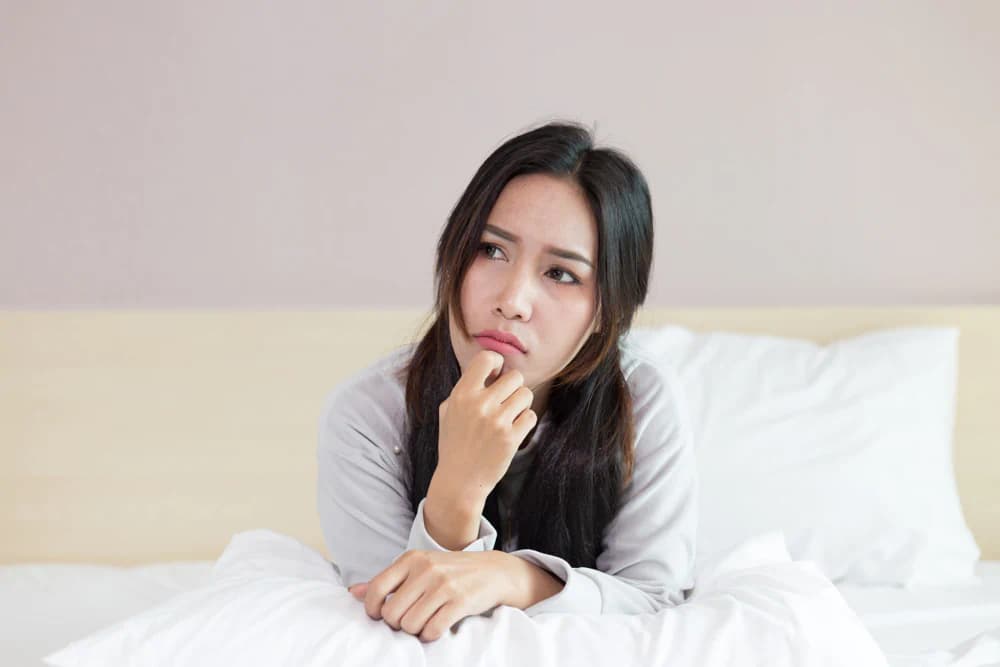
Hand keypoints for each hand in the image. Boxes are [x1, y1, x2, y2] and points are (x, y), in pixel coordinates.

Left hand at [348, 549, 513, 641]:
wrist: (492, 571)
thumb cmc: (449, 571)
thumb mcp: (417, 567)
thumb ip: (387, 580)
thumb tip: (353, 593)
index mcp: (411, 559)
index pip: (376, 589)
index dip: (374, 610)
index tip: (383, 615)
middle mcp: (425, 569)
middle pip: (392, 613)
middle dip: (397, 624)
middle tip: (409, 620)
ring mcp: (443, 585)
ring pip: (410, 625)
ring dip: (415, 631)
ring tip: (424, 622)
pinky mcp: (459, 602)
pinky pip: (432, 630)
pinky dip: (431, 635)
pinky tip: (437, 626)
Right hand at [435, 349, 537, 501]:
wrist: (459, 481)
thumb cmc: (454, 443)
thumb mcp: (448, 410)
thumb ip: (465, 388)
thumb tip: (489, 368)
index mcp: (462, 394)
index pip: (487, 358)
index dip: (497, 363)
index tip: (495, 376)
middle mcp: (479, 404)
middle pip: (515, 377)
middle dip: (513, 388)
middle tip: (505, 401)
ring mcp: (496, 421)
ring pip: (526, 395)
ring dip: (521, 404)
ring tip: (509, 416)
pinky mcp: (510, 437)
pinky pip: (531, 416)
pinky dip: (525, 422)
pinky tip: (513, 430)